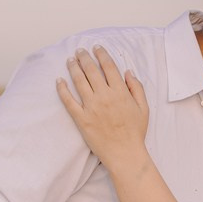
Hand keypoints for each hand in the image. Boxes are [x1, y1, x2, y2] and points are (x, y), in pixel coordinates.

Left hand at [57, 45, 149, 169]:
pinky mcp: (81, 118)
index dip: (102, 55)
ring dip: (73, 68)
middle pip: (91, 71)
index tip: (97, 48)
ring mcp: (91, 107)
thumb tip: (128, 72)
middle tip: (80, 51)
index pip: (109, 67)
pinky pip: (68, 101)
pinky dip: (62, 89)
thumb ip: (136, 88)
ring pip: (79, 81)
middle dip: (84, 58)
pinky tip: (59, 81)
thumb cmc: (135, 132)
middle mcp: (104, 96)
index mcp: (120, 92)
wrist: (124, 153)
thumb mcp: (143, 108)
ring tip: (70, 60)